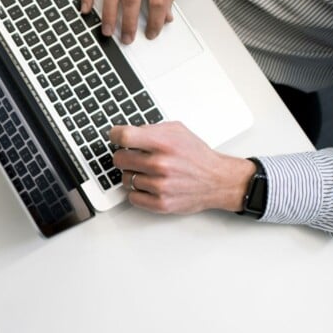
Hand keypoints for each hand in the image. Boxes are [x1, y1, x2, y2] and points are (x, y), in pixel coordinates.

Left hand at [110, 122, 255, 213]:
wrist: (217, 180)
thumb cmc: (197, 156)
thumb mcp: (177, 131)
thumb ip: (151, 129)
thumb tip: (126, 132)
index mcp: (164, 143)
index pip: (124, 137)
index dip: (115, 135)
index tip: (115, 137)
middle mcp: (161, 164)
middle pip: (119, 159)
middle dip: (124, 156)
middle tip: (133, 157)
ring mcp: (160, 186)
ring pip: (125, 179)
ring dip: (133, 175)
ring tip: (148, 172)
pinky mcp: (160, 203)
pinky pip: (132, 197)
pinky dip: (138, 192)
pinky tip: (149, 185)